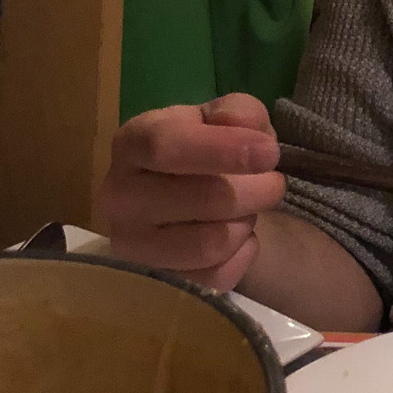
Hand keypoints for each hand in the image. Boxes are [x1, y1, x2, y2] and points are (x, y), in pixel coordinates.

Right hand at [96, 92, 285, 290]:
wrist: (190, 198)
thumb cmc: (205, 150)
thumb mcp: (222, 118)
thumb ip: (238, 111)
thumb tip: (243, 124)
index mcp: (132, 143)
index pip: (165, 146)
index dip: (222, 149)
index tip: (269, 153)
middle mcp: (118, 196)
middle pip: (202, 198)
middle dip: (256, 190)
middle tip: (274, 183)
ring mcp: (131, 244)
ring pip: (211, 243)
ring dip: (246, 223)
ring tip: (248, 209)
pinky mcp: (154, 281)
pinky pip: (215, 277)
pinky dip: (243, 255)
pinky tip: (239, 237)